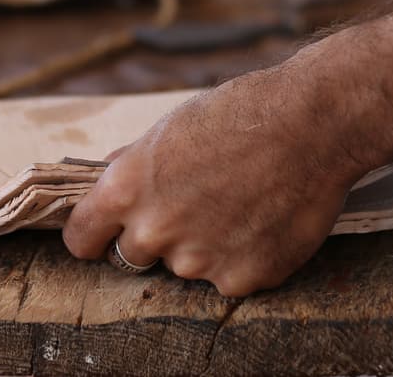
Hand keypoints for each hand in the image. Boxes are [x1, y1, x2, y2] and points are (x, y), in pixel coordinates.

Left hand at [62, 62, 368, 297]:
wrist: (311, 124)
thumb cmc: (240, 114)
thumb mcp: (170, 128)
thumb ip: (133, 165)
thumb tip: (107, 179)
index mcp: (126, 189)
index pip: (81, 239)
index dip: (93, 236)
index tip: (106, 233)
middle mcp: (154, 231)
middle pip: (132, 255)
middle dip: (155, 235)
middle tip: (195, 203)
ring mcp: (198, 261)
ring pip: (185, 265)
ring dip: (202, 245)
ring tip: (240, 202)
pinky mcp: (241, 279)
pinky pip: (229, 277)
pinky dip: (242, 257)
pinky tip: (263, 219)